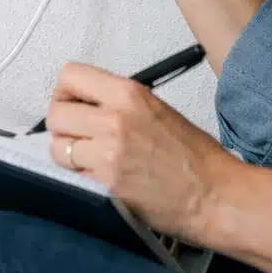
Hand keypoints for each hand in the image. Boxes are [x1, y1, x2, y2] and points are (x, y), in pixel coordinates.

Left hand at [48, 62, 240, 240]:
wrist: (216, 196)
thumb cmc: (195, 157)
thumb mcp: (156, 109)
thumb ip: (117, 102)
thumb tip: (83, 104)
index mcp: (129, 94)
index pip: (69, 76)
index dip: (64, 92)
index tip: (71, 104)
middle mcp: (114, 119)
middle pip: (55, 114)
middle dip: (62, 126)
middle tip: (78, 136)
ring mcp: (108, 154)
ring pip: (57, 148)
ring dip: (69, 155)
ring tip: (92, 161)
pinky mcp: (105, 186)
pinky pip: (72, 177)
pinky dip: (80, 179)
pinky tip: (102, 179)